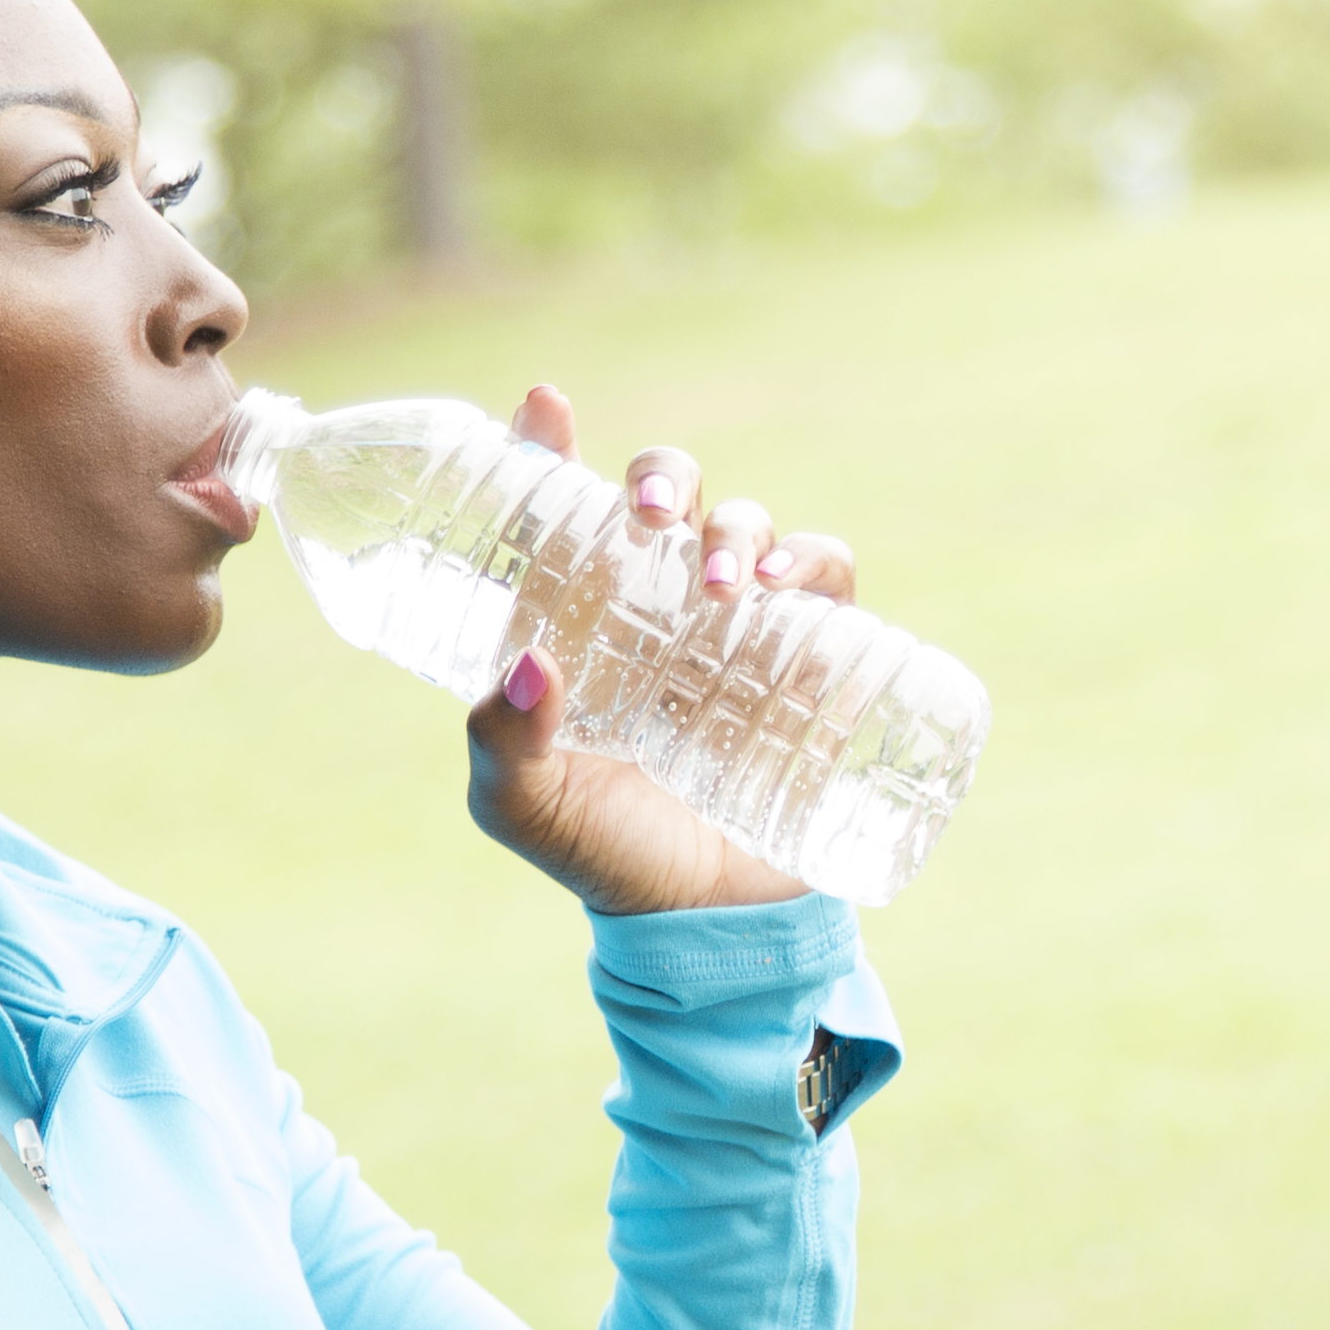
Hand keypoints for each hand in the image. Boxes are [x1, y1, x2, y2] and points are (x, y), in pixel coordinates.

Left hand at [457, 381, 861, 914]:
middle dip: (661, 477)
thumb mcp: (526, 807)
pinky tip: (786, 588)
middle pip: (664, 496)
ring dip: (739, 528)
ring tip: (727, 583)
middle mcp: (657, 604)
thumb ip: (504, 743)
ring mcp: (737, 627)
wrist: (707, 921)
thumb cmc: (602, 852)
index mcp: (579, 617)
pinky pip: (824, 579)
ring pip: (745, 525)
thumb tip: (529, 662)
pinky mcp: (813, 657)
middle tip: (648, 512)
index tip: (545, 407)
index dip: (550, 447)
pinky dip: (811, 564)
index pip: (562, 510)